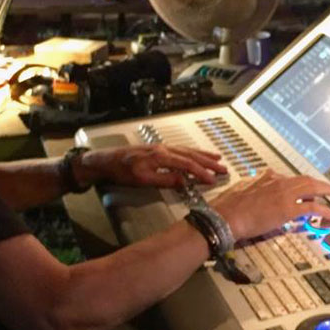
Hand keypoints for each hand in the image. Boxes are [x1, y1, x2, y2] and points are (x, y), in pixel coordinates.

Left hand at [75, 145, 226, 188]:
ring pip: (187, 150)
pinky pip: (180, 149)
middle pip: (191, 155)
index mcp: (161, 156)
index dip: (202, 173)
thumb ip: (166, 180)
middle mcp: (164, 149)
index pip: (187, 165)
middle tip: (223, 169)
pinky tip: (196, 154)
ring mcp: (161, 147)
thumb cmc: (121, 172)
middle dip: (208, 163)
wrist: (105, 161)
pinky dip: (192, 152)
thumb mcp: (143, 180)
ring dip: (203, 155)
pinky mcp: (158, 149)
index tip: (213, 180)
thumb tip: (185, 182)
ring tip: (217, 159)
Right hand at [209, 169, 329, 240]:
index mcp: (266, 178)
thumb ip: (252, 184)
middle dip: (319, 183)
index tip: (304, 187)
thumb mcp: (240, 188)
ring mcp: (284, 195)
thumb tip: (255, 180)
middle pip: (304, 180)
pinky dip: (325, 210)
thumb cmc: (228, 207)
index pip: (287, 178)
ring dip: (326, 190)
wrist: (226, 216)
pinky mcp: (288, 209)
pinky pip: (312, 208)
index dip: (299, 183)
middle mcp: (277, 182)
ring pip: (312, 188)